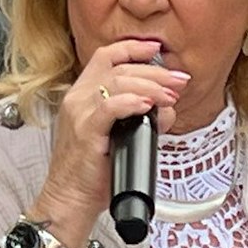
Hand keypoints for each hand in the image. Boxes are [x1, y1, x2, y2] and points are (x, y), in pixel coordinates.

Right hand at [30, 39, 190, 247]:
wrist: (69, 199)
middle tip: (178, 81)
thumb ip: (140, 119)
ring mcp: (79, 113)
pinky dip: (131, 102)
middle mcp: (78, 98)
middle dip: (155, 72)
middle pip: (119, 69)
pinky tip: (148, 105)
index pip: (106, 57)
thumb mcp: (118, 138)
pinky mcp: (85, 131)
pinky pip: (109, 107)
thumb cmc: (91, 173)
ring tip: (170, 95)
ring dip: (150, 86)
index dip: (133, 48)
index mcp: (82, 95)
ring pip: (116, 82)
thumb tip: (167, 110)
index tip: (158, 50)